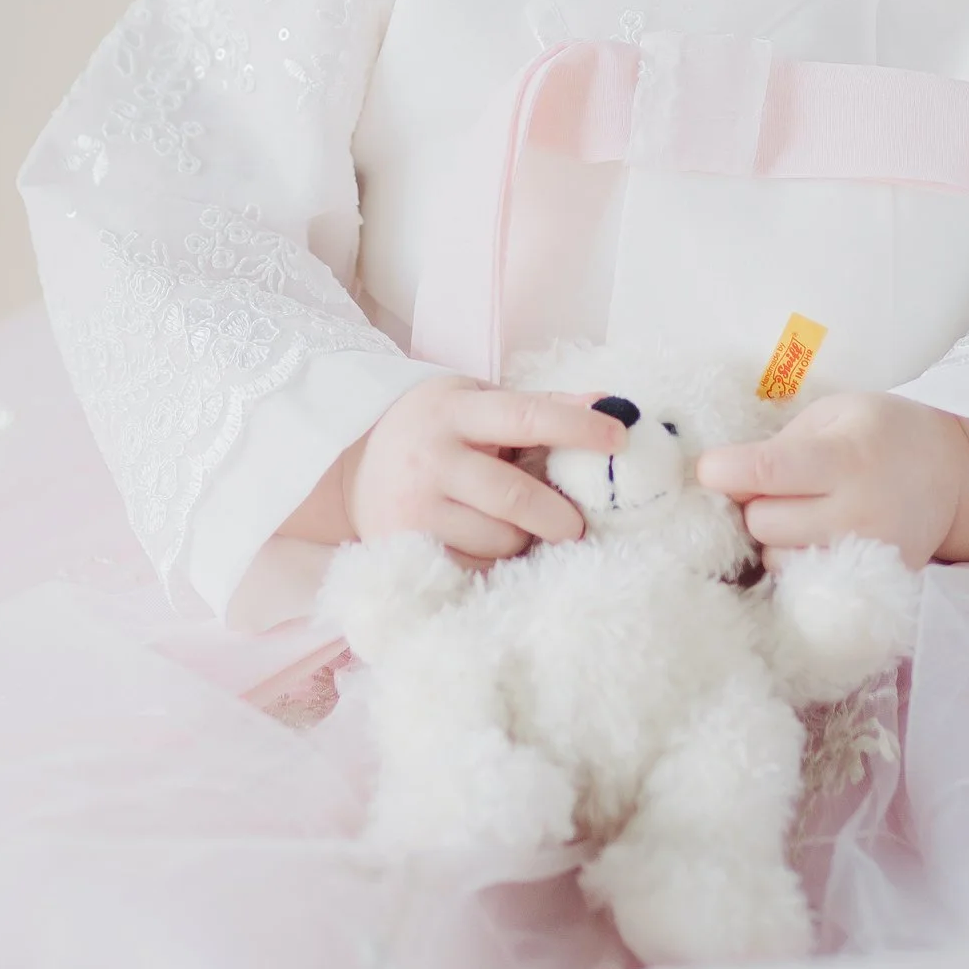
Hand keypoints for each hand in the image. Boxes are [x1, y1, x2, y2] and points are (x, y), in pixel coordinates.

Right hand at [344, 378, 592, 562]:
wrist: (349, 464)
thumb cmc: (432, 428)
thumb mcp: (474, 400)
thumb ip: (540, 404)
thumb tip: (609, 402)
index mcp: (455, 411)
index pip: (526, 416)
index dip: (577, 428)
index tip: (619, 437)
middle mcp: (432, 458)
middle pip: (516, 497)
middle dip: (559, 517)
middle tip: (576, 526)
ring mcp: (415, 507)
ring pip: (498, 540)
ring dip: (521, 540)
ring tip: (512, 528)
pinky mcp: (406, 548)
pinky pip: (473, 568)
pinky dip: (492, 562)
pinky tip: (483, 543)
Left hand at [695, 395, 968, 568]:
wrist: (953, 477)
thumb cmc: (883, 433)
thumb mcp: (836, 414)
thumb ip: (781, 442)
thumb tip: (723, 477)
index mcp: (845, 458)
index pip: (767, 471)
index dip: (724, 470)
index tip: (708, 468)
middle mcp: (856, 513)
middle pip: (762, 522)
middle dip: (754, 503)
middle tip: (775, 487)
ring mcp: (865, 556)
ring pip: (776, 558)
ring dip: (773, 537)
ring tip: (800, 512)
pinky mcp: (872, 584)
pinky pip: (804, 582)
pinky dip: (797, 561)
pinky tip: (813, 538)